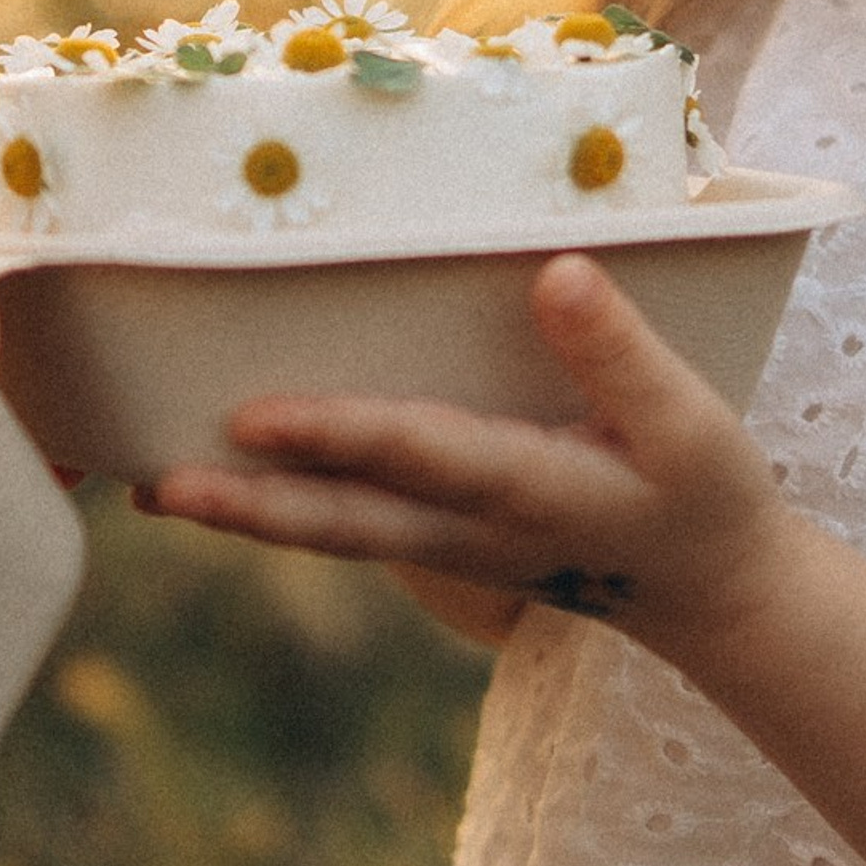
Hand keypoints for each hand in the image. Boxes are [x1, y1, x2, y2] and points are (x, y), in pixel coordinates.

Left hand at [142, 253, 792, 649]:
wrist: (710, 592)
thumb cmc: (702, 495)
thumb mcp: (689, 424)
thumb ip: (621, 353)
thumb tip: (554, 273)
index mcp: (530, 490)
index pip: (418, 455)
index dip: (338, 434)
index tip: (256, 417)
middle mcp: (471, 531)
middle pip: (344, 520)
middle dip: (251, 505)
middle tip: (160, 488)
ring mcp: (450, 549)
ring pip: (335, 532)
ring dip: (248, 515)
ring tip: (155, 488)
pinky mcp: (444, 545)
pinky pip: (351, 526)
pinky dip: (283, 512)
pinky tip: (228, 487)